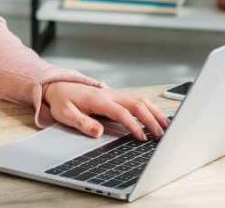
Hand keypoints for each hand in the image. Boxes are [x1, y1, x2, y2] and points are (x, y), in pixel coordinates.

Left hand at [43, 81, 171, 140]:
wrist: (58, 86)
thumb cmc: (62, 101)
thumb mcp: (65, 114)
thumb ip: (81, 122)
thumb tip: (98, 132)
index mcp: (99, 100)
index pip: (122, 113)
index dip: (134, 126)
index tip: (142, 138)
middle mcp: (110, 94)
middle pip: (137, 104)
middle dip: (151, 119)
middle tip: (161, 136)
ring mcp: (114, 94)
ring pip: (140, 100)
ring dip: (155, 112)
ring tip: (167, 127)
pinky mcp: (116, 96)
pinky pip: (137, 100)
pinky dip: (150, 108)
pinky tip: (157, 118)